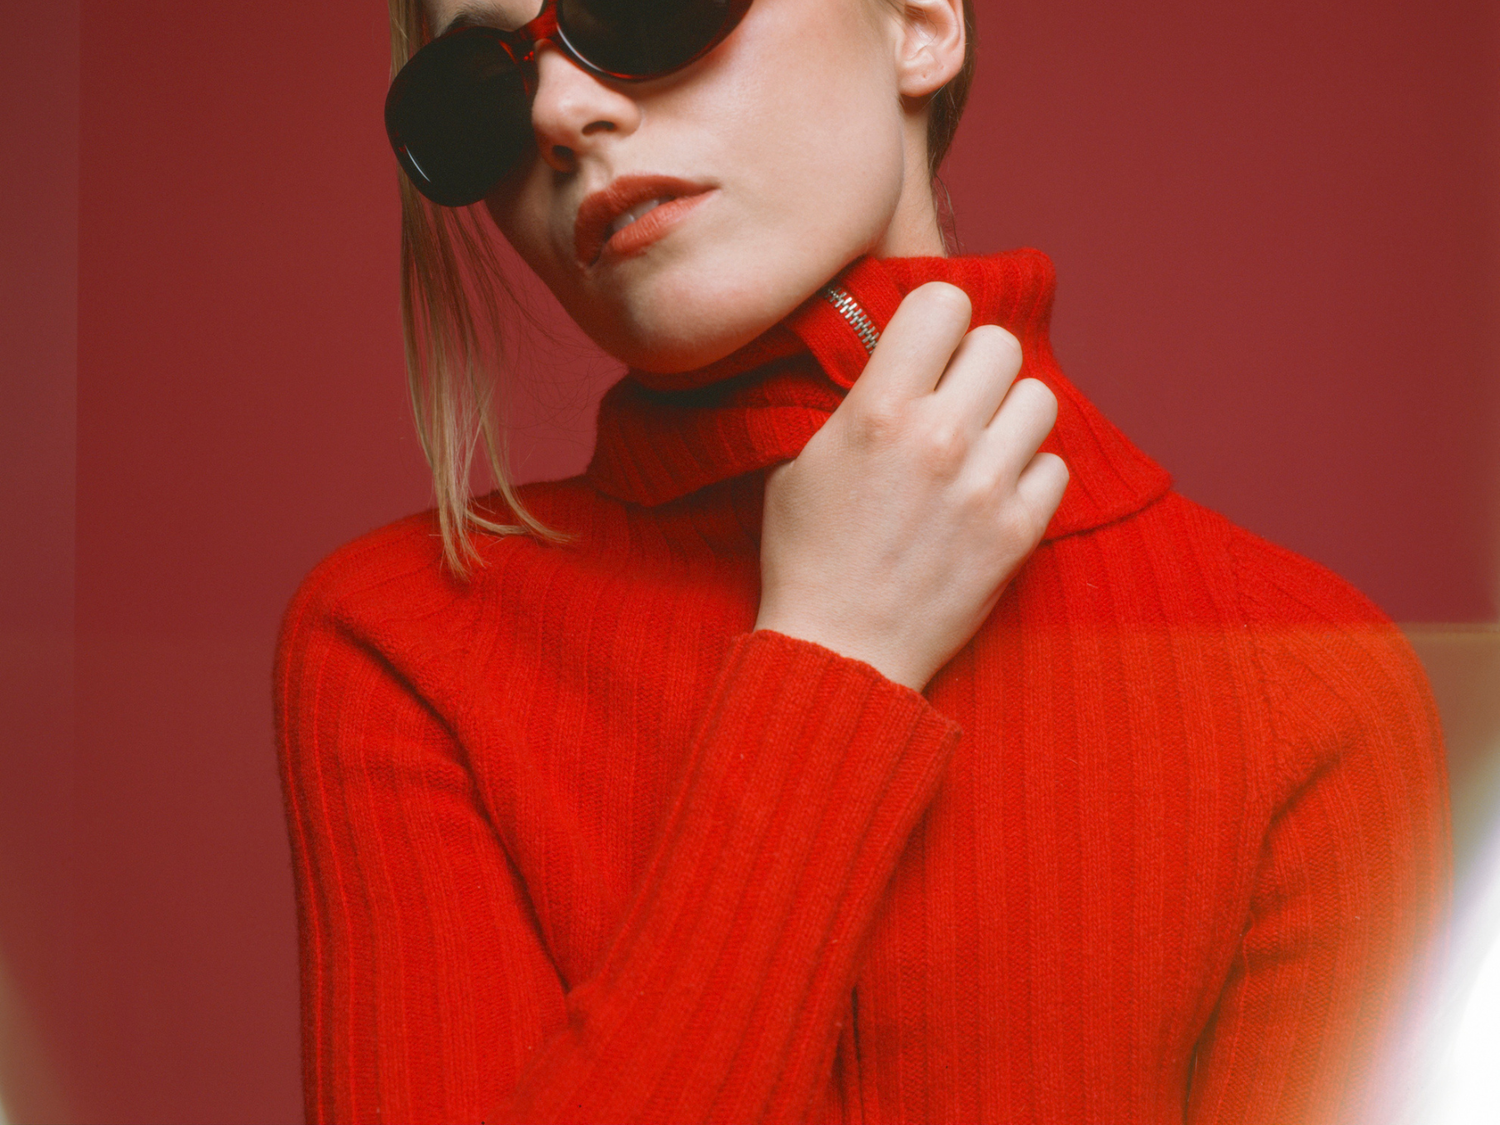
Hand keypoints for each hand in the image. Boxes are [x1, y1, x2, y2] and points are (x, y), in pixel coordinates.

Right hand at [754, 282, 1067, 691]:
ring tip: (979, 445)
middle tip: (953, 398)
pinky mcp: (1018, 535)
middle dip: (975, 365)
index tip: (925, 349)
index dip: (936, 321)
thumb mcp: (798, 461)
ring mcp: (986, 488)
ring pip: (1040, 399)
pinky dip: (1029, 474)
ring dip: (1009, 416)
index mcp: (879, 410)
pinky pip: (1056, 466)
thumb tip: (885, 349)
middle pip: (1002, 344)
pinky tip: (993, 492)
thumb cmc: (808, 556)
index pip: (945, 303)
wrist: (839, 652)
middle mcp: (941, 439)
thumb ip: (848, 398)